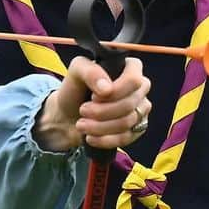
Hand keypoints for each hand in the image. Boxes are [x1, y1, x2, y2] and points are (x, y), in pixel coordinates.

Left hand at [35, 57, 150, 151]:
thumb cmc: (75, 90)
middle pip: (129, 104)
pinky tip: (91, 137)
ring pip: (127, 122)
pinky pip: (127, 137)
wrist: (67, 116)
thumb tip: (106, 89)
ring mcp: (140, 109)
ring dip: (99, 127)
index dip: (115, 92)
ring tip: (82, 124)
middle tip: (83, 110)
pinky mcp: (136, 129)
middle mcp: (140, 88)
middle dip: (101, 111)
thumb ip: (90, 72)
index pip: (134, 80)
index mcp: (130, 68)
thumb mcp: (76, 72)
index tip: (94, 95)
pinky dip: (105, 140)